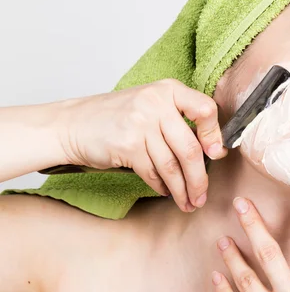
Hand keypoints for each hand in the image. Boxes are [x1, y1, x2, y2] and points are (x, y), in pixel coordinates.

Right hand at [58, 79, 226, 211]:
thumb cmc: (116, 116)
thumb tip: (213, 150)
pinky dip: (162, 187)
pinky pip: (154, 173)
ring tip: (188, 202)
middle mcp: (156, 103)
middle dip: (199, 179)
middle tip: (203, 195)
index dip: (215, 135)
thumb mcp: (151, 104)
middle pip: (190, 148)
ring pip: (172, 165)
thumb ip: (180, 119)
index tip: (216, 154)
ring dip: (183, 189)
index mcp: (168, 90)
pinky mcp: (127, 145)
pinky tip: (167, 192)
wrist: (72, 124)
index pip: (205, 109)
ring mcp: (141, 124)